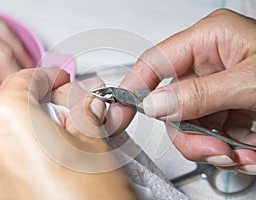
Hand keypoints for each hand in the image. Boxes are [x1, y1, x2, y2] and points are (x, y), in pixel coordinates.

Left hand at [0, 67, 135, 199]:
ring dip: (29, 133)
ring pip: (0, 136)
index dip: (49, 77)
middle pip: (11, 108)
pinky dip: (15, 157)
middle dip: (42, 108)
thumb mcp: (95, 145)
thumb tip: (84, 99)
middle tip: (69, 115)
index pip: (25, 80)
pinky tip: (43, 166)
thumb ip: (85, 111)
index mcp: (6, 121)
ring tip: (60, 145)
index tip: (61, 82)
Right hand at [111, 9, 255, 173]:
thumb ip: (200, 94)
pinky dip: (225, 149)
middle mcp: (210, 61)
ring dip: (210, 146)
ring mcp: (217, 87)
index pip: (155, 62)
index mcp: (210, 39)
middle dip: (189, 133)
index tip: (120, 112)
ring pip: (189, 123)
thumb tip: (156, 105)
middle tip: (212, 149)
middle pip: (171, 101)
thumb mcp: (251, 83)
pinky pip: (210, 132)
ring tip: (238, 153)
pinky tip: (247, 151)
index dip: (134, 88)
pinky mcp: (227, 106)